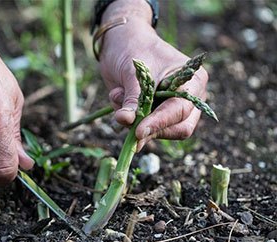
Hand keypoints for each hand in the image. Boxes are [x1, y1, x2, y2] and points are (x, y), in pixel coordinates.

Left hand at [99, 2, 207, 150]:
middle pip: (179, 129)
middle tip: (129, 126)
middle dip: (152, 129)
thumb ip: (133, 98)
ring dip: (134, 121)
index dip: (160, 123)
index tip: (139, 132)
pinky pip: (143, 128)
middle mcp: (188, 98)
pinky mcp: (154, 114)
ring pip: (160, 132)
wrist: (120, 42)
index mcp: (193, 82)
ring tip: (117, 95)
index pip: (181, 110)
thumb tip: (126, 120)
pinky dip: (127, 118)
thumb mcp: (134, 72)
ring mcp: (171, 108)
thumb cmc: (133, 48)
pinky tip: (117, 96)